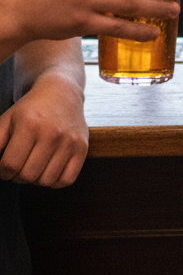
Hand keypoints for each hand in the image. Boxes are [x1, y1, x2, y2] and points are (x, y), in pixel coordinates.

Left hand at [0, 71, 87, 187]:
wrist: (62, 92)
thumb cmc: (31, 109)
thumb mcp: (6, 120)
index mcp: (30, 125)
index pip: (9, 166)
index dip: (2, 171)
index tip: (6, 165)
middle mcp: (52, 133)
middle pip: (27, 176)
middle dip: (17, 176)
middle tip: (19, 165)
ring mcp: (70, 141)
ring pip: (46, 181)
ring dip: (36, 179)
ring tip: (34, 166)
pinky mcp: (82, 147)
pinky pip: (67, 180)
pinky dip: (55, 181)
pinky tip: (49, 169)